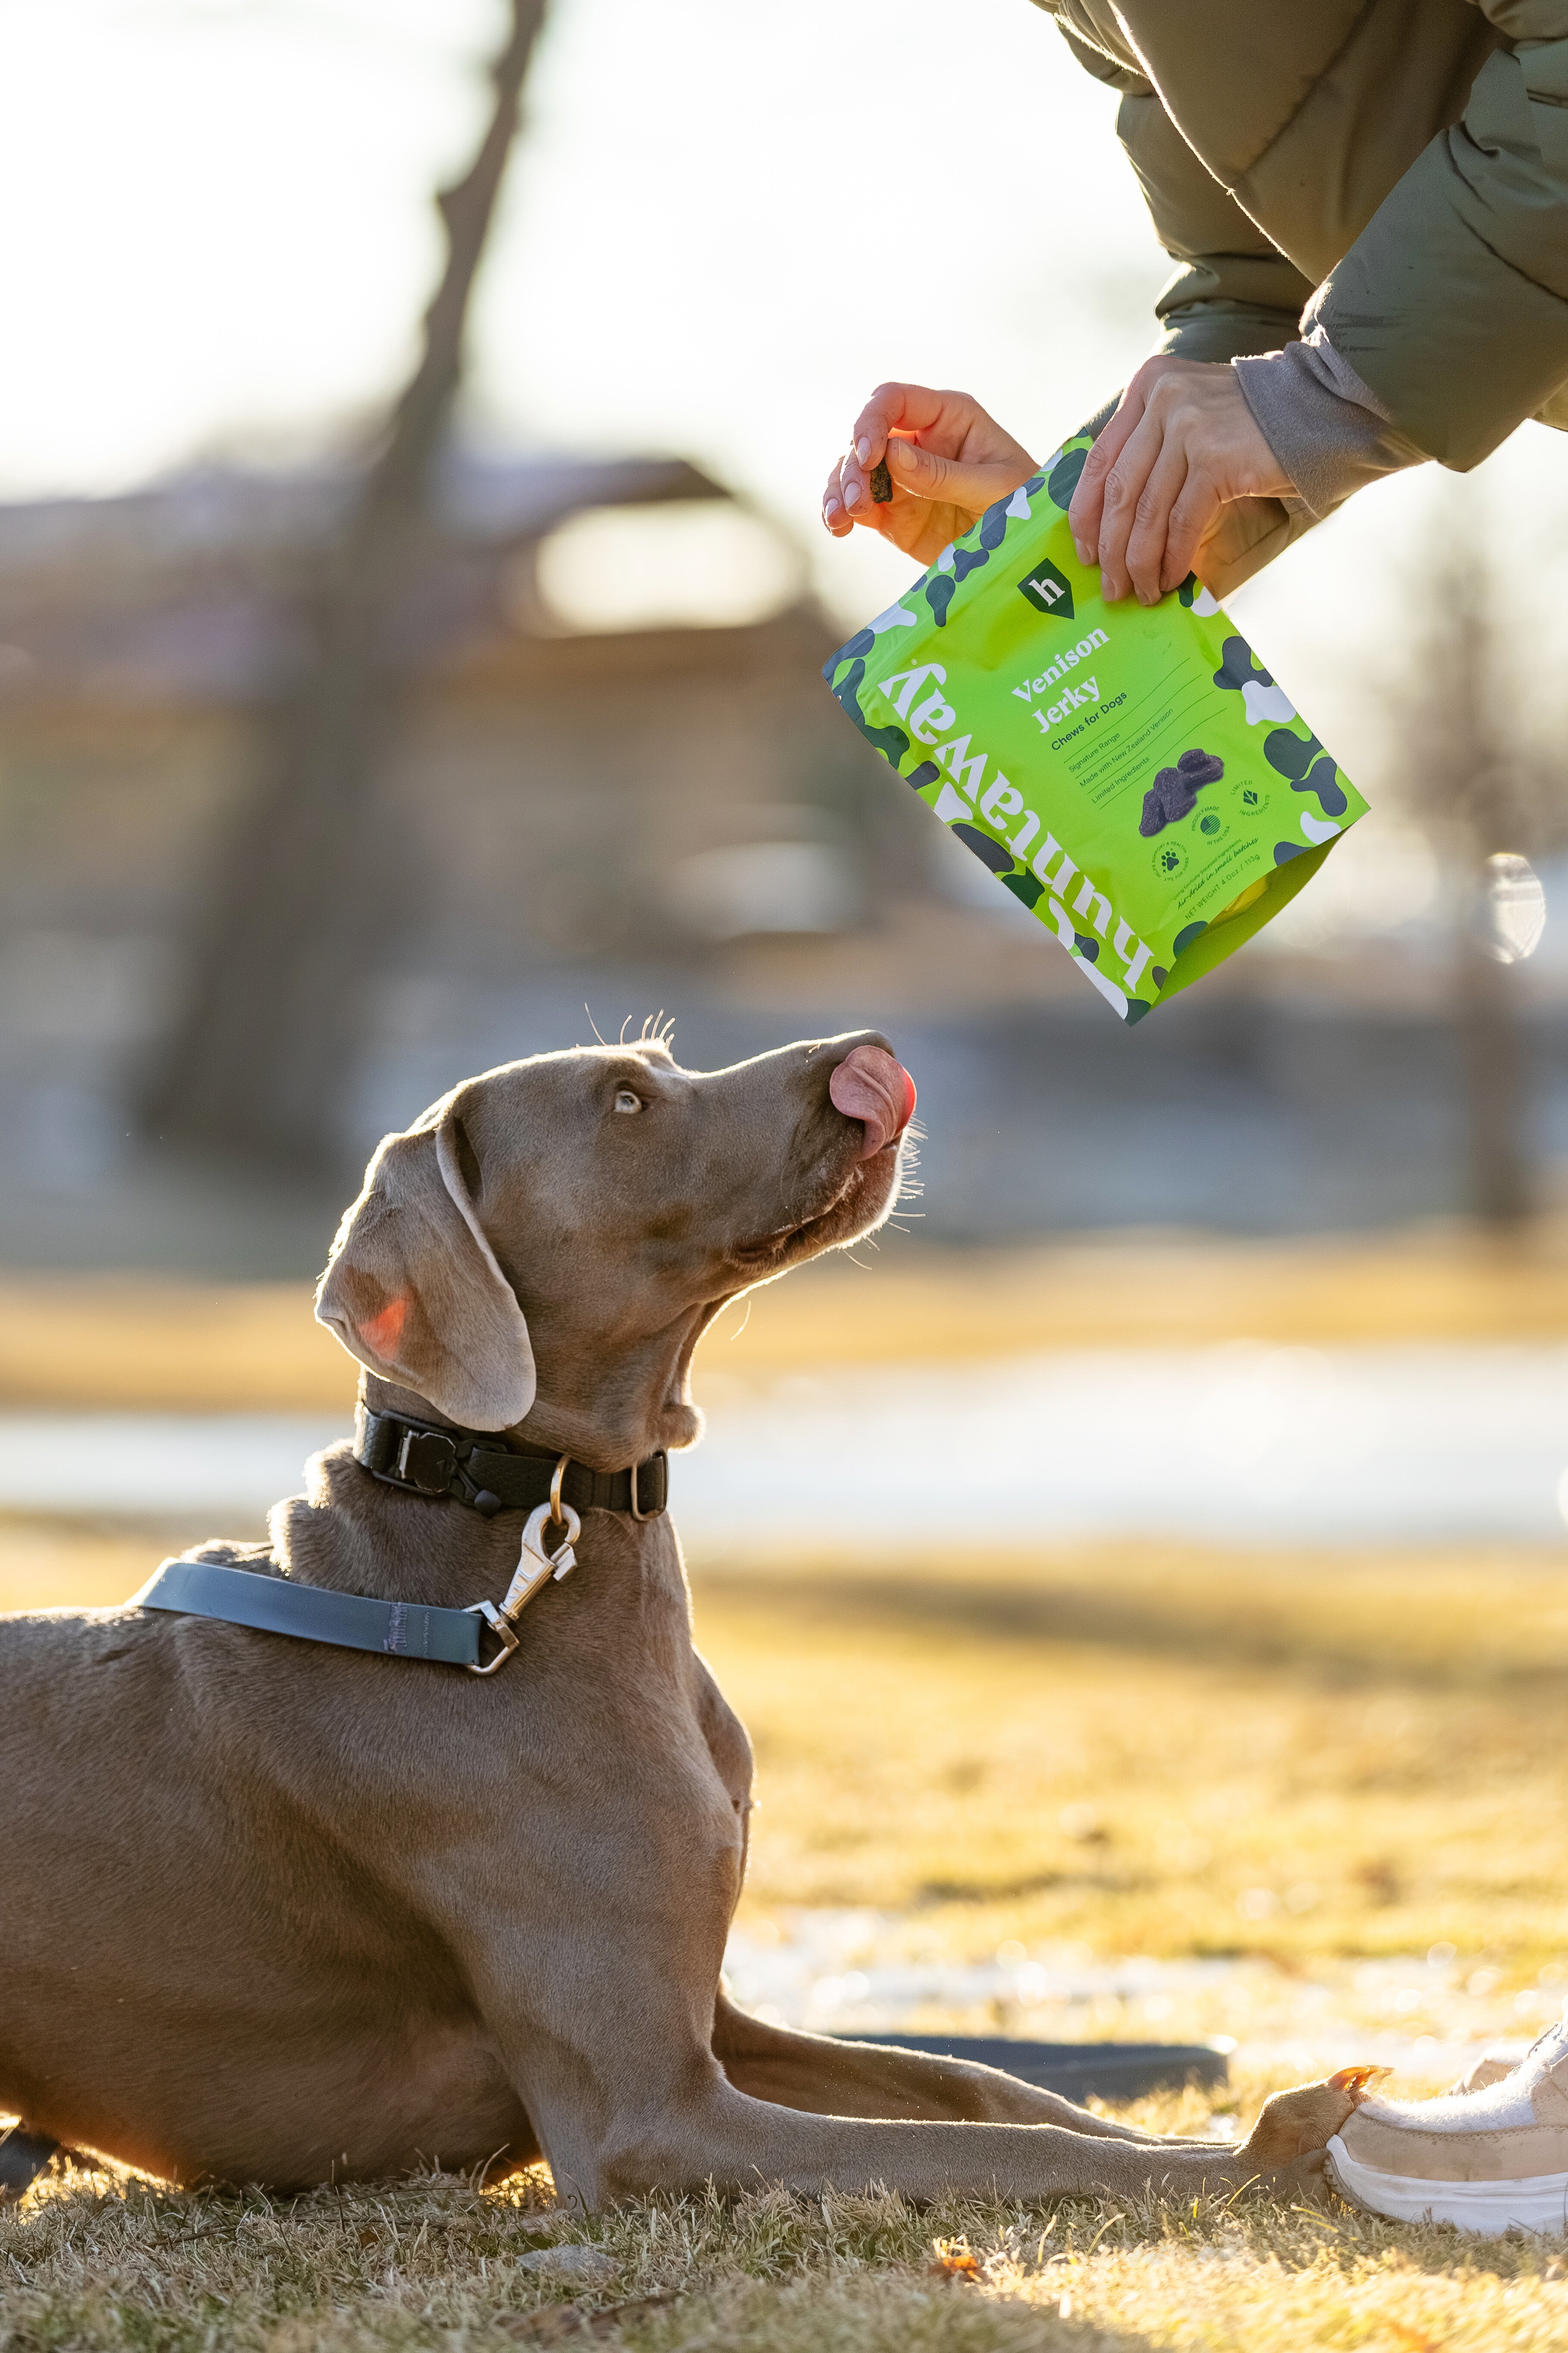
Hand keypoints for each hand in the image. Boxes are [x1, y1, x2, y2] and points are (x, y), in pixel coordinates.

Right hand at [823, 384, 1035, 567]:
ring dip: (840, 489)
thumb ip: (943, 474)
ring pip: (852, 469)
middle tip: (857, 501)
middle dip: (854, 465)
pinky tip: (839, 528)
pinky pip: (856, 505)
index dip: (873, 421)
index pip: (895, 400)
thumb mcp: (993, 488)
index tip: (869, 456)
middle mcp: (919, 440)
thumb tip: (892, 455)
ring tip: (842, 519)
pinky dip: (840, 513)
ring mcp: (902, 476)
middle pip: (866, 436)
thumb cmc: (1024, 505)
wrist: (1028, 551)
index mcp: (947, 417)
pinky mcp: (892, 511)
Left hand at [1068, 356, 1293, 603]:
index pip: (1101, 459)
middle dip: (1111, 548)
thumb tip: (1113, 520)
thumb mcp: (1191, 418)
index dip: (1086, 513)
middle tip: (1111, 586)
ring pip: (1147, 511)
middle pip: (1120, 490)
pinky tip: (1171, 579)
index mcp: (1149, 385)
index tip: (1084, 552)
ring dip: (1140, 562)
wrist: (1319, 410)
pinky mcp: (1215, 458)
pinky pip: (1181, 522)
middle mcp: (1163, 399)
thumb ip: (1153, 448)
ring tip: (1142, 591)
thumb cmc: (1252, 426)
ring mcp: (1189, 426)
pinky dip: (1172, 557)